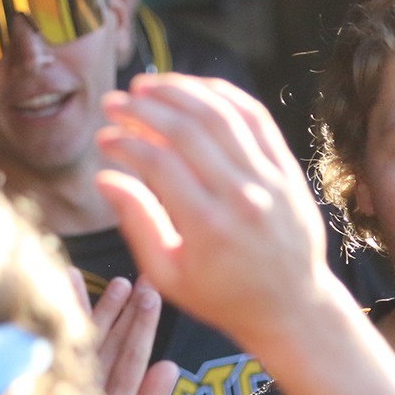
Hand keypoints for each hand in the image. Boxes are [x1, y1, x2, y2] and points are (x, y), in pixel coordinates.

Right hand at [96, 74, 338, 358]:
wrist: (291, 308)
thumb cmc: (223, 297)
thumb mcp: (169, 275)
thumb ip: (137, 222)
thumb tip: (104, 177)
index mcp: (209, 227)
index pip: (158, 163)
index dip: (125, 143)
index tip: (103, 138)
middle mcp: (242, 197)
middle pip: (187, 130)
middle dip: (143, 109)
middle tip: (114, 102)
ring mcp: (270, 180)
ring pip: (221, 114)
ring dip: (180, 92)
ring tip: (147, 87)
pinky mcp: (288, 169)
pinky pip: (256, 117)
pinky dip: (222, 95)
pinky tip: (194, 90)